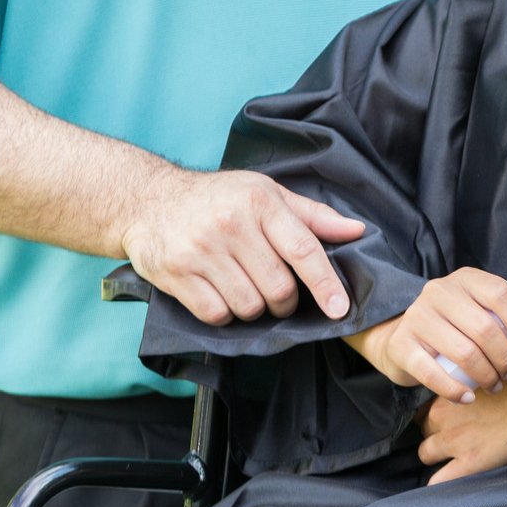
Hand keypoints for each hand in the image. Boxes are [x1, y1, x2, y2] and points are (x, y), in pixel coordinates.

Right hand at [120, 166, 364, 326]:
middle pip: (278, 287)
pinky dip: (225, 314)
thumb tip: (356, 231)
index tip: (340, 308)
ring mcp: (201, 250)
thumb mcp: (267, 193)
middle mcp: (231, 225)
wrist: (149, 199)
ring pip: (248, 306)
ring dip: (255, 309)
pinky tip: (222, 295)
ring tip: (247, 290)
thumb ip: (312, 216)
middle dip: (285, 301)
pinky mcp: (176, 273)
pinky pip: (216, 314)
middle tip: (279, 294)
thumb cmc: (218, 197)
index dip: (325, 283)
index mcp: (260, 202)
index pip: (303, 249)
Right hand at [346, 268, 506, 403]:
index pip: (501, 293)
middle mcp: (440, 292)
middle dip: (505, 358)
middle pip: (484, 328)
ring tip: (494, 385)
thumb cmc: (455, 330)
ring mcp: (418, 317)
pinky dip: (456, 390)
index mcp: (467, 279)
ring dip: (486, 376)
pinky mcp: (402, 345)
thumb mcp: (487, 323)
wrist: (402, 338)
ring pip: (464, 352)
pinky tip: (468, 397)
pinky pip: (433, 373)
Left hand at [417, 369, 506, 484]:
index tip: (449, 420)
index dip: (437, 415)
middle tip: (457, 437)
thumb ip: (472, 377)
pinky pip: (437, 482)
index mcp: (448, 390)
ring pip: (425, 454)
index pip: (425, 407)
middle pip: (423, 429)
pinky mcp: (468, 463)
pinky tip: (458, 475)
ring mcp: (453, 441)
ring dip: (438, 457)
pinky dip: (443, 481)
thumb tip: (473, 383)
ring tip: (459, 456)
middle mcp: (442, 415)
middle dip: (436, 434)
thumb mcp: (490, 368)